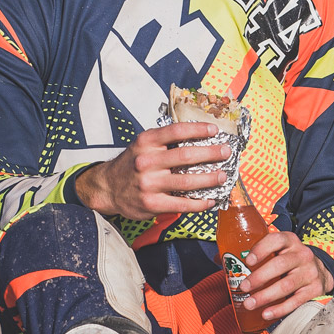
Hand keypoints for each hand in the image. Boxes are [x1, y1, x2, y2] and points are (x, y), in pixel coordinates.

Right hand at [73, 122, 227, 218]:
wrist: (107, 187)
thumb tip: (199, 137)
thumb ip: (165, 141)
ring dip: (209, 179)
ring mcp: (149, 184)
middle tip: (225, 152)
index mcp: (146, 142)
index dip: (199, 129)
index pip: (176, 131)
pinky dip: (199, 203)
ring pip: (187, 181)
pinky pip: (182, 204)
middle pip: (186, 156)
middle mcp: (146, 161)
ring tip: (222, 176)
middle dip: (211, 153)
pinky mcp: (152, 204)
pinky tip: (210, 200)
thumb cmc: (131, 164)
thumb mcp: (142, 145)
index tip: (214, 130)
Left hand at [235, 230, 330, 322]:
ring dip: (265, 296)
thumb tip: (219, 258)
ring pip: (286, 285)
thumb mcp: (276, 251)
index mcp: (289, 241)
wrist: (319, 272)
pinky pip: (296, 301)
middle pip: (280, 264)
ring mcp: (310, 272)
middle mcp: (302, 254)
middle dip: (259, 277)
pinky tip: (266, 314)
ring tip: (249, 304)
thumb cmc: (287, 261)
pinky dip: (280, 309)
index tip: (248, 260)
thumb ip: (253, 254)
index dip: (261, 249)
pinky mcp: (315, 290)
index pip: (276, 240)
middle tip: (243, 287)